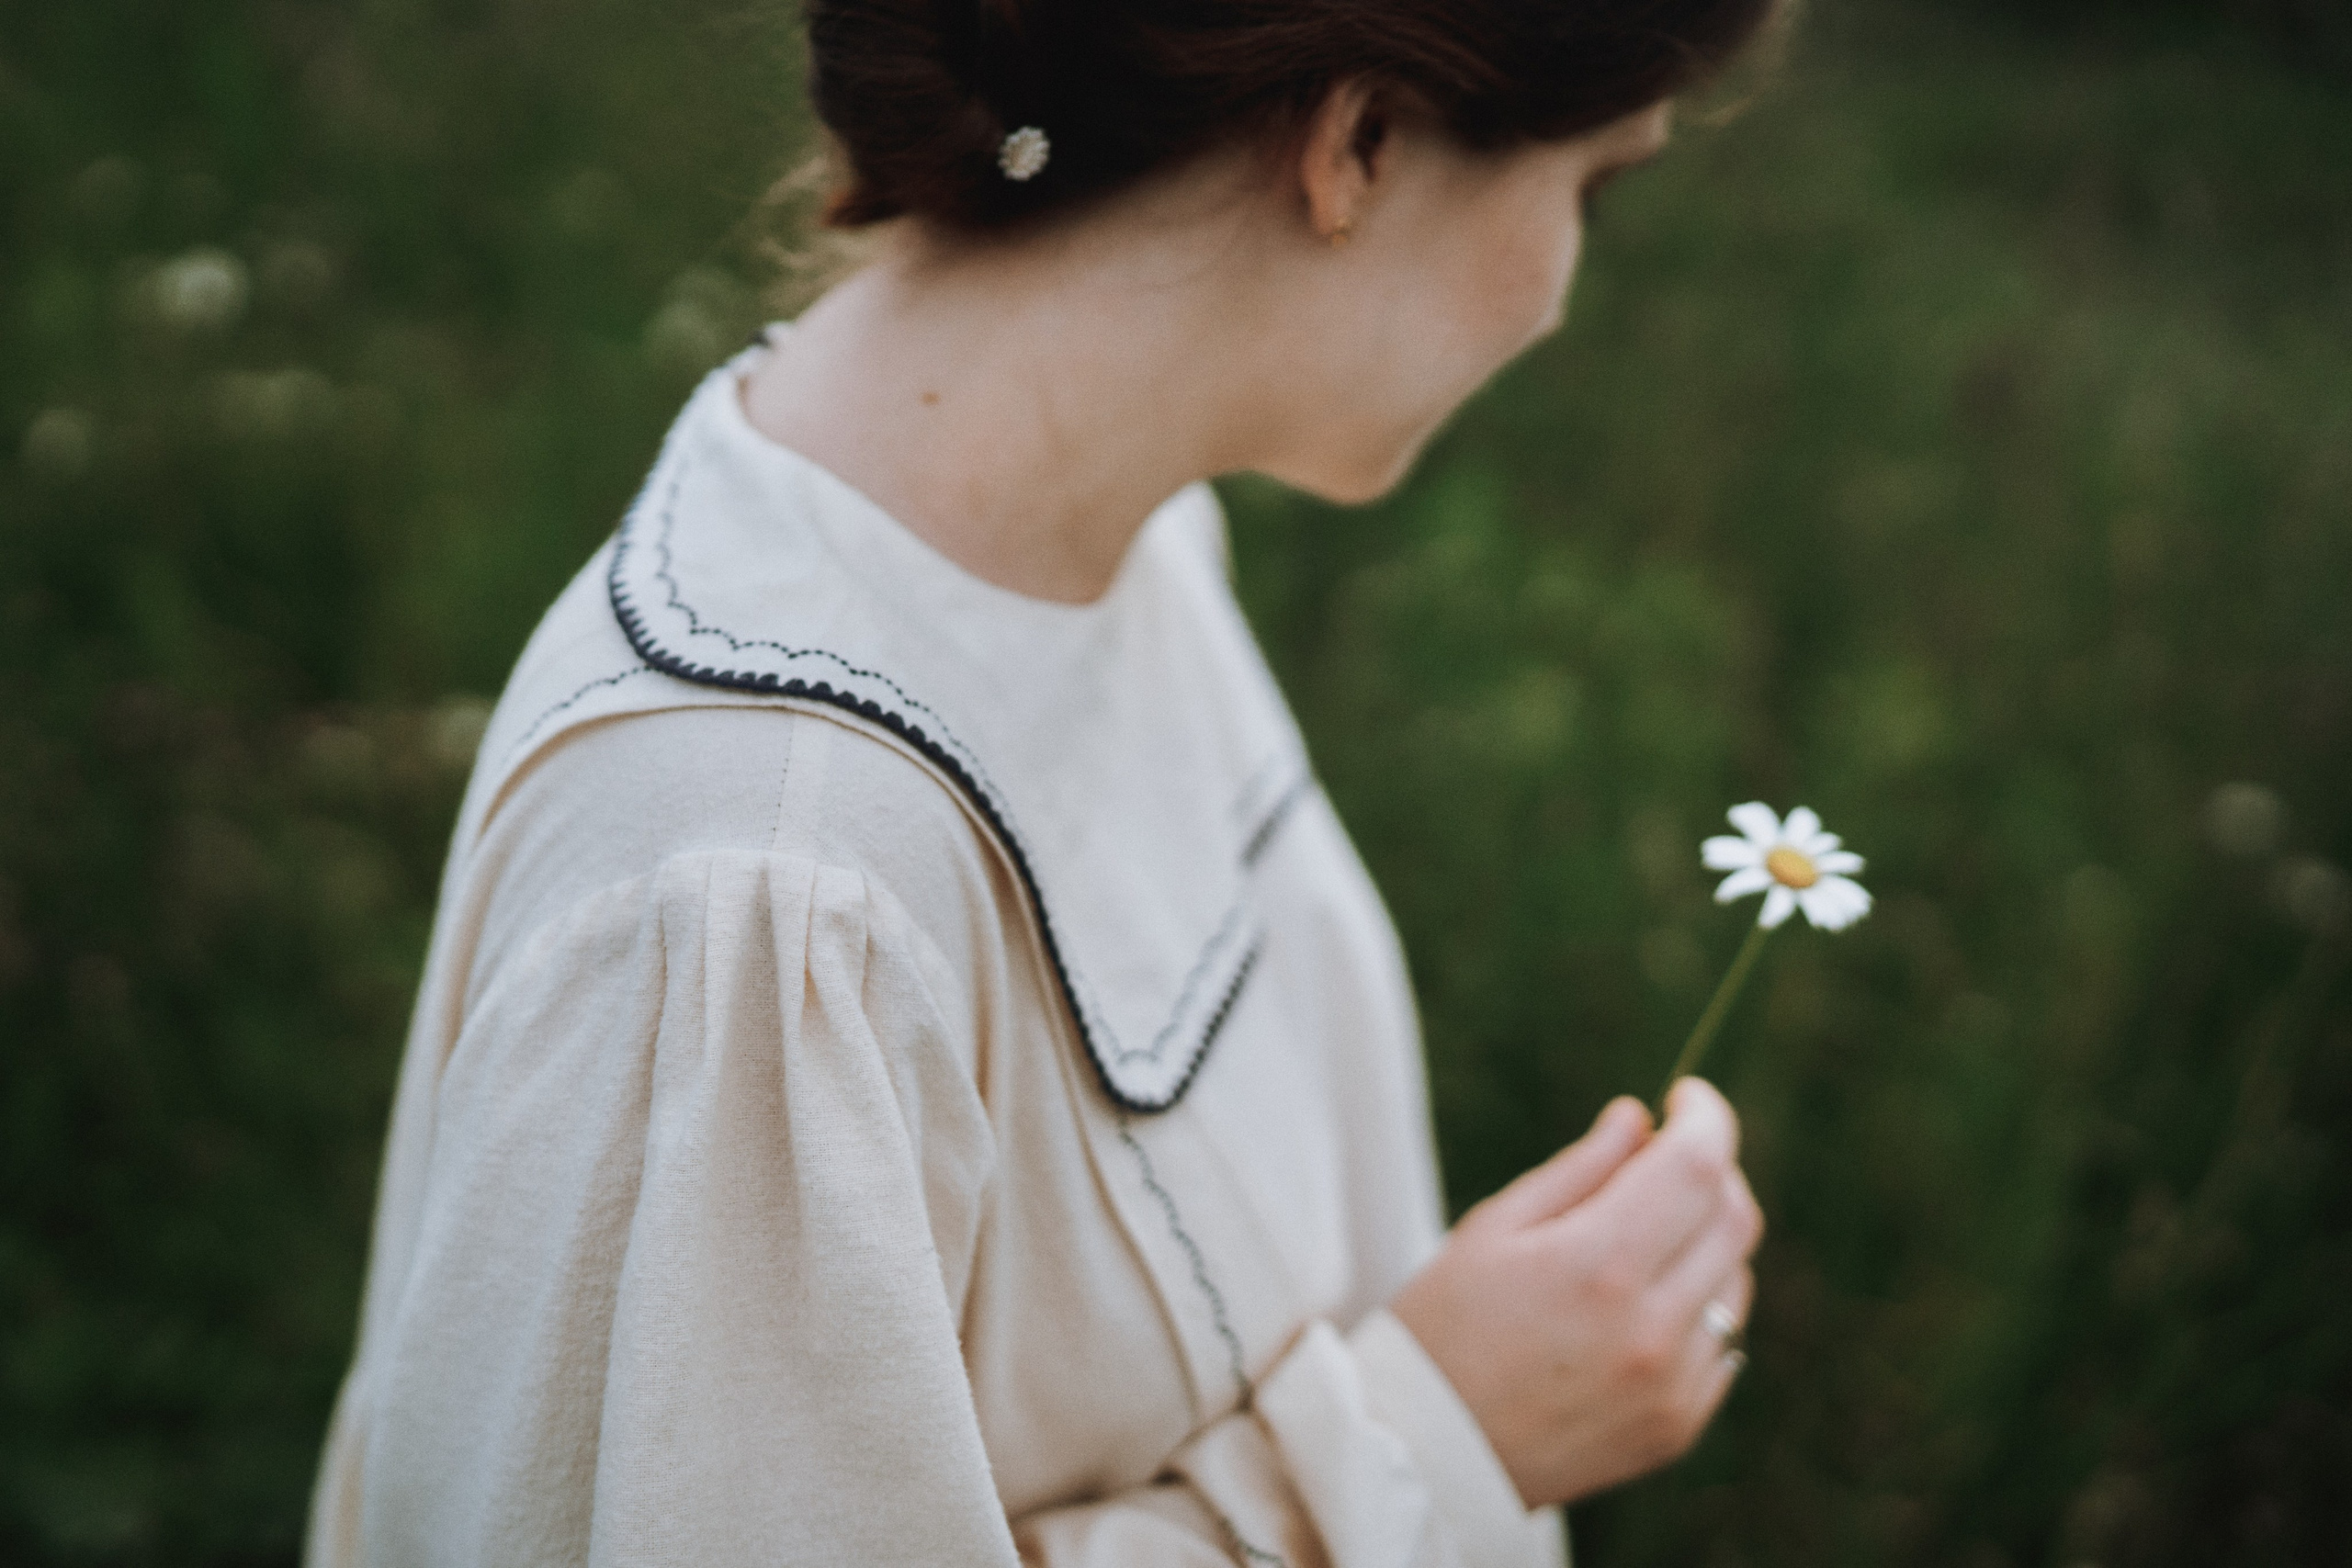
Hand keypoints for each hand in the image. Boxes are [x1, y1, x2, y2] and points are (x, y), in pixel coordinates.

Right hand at [1387, 1079, 1762, 1508]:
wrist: (1422, 1457)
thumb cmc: (1441, 1327)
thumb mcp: (1492, 1229)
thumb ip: (1580, 1169)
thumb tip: (1640, 1119)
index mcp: (1596, 1266)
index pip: (1697, 1165)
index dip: (1705, 1114)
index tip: (1685, 1094)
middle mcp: (1650, 1329)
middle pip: (1734, 1218)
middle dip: (1711, 1169)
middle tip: (1665, 1157)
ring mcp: (1671, 1386)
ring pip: (1736, 1280)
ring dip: (1705, 1239)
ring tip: (1638, 1240)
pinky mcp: (1678, 1427)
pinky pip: (1722, 1344)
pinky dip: (1698, 1306)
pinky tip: (1639, 1306)